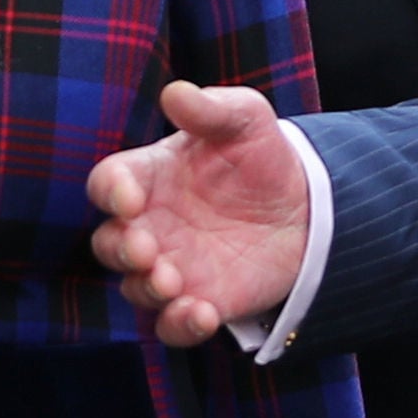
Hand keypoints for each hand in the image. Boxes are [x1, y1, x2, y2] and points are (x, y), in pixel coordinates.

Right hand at [87, 82, 310, 347]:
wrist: (308, 206)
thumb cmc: (263, 156)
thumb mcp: (245, 119)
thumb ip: (210, 108)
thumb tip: (175, 92)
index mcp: (150, 177)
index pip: (109, 183)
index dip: (110, 191)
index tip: (129, 196)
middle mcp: (151, 225)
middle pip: (108, 243)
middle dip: (120, 249)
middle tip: (146, 249)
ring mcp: (171, 267)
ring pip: (135, 288)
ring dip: (146, 289)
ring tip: (171, 283)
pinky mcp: (200, 301)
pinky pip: (172, 325)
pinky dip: (178, 325)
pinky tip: (200, 315)